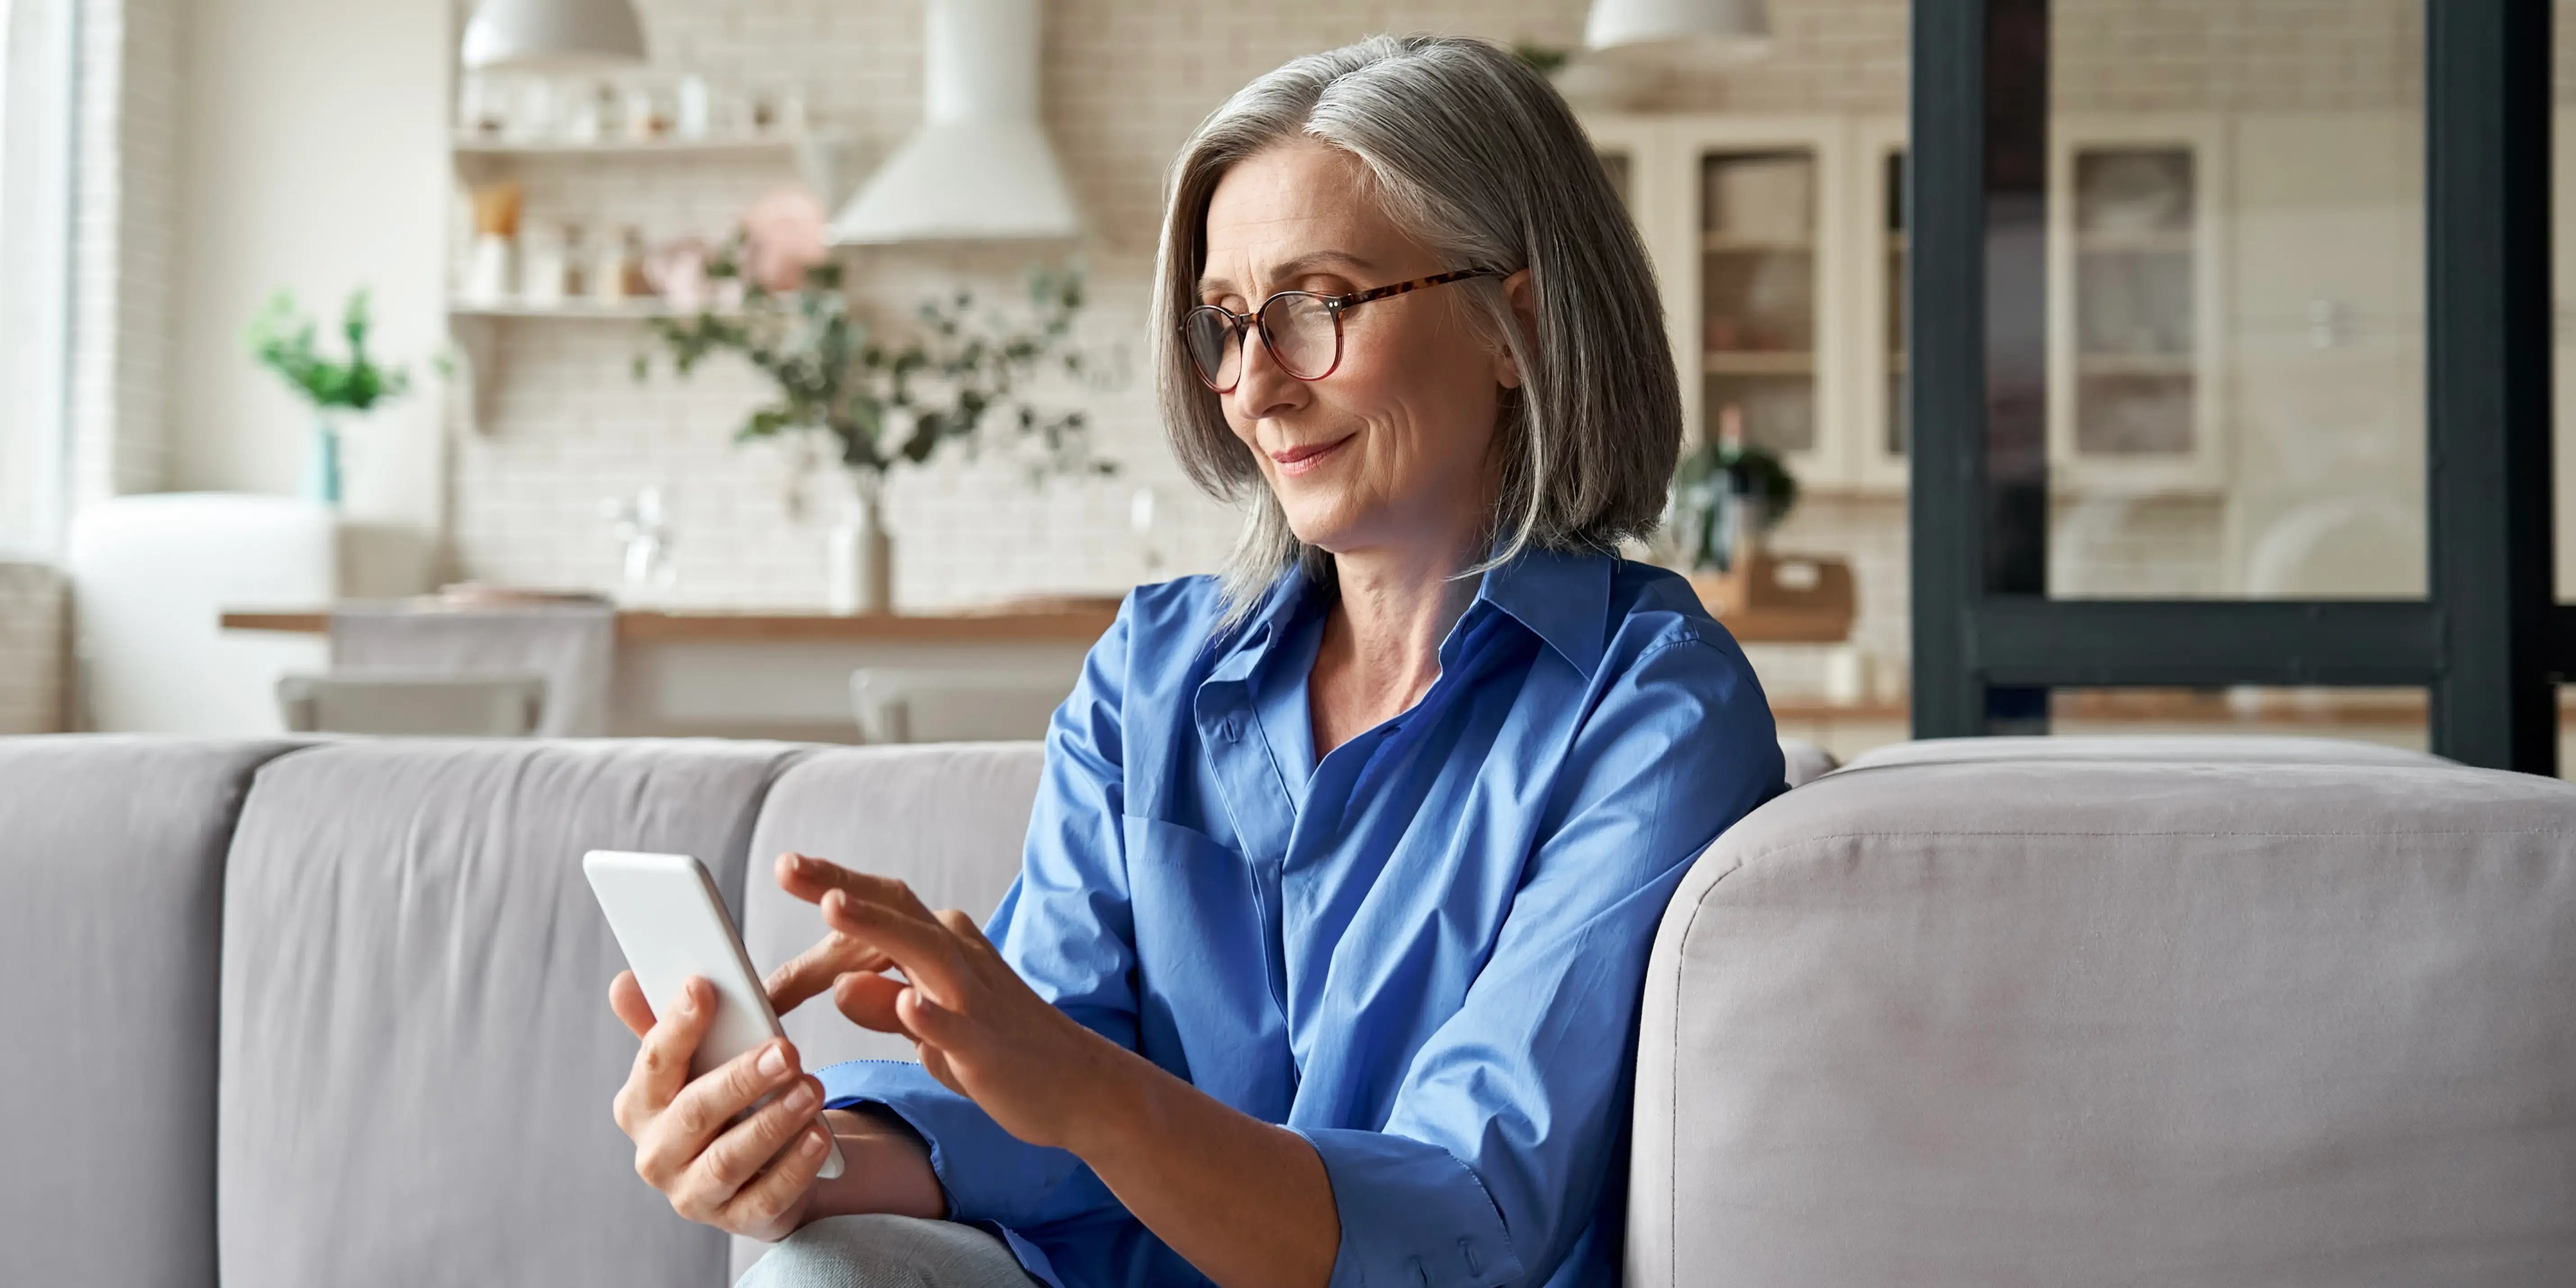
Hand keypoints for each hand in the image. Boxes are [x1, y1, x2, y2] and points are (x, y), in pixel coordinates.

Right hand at [607, 973, 834, 1240]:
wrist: (752, 1170)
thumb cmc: (719, 1103)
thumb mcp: (694, 1063)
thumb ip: (665, 1024)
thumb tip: (624, 983)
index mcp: (639, 1106)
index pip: (654, 1063)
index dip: (677, 1026)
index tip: (703, 987)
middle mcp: (656, 1154)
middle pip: (694, 1113)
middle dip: (741, 1079)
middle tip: (786, 1050)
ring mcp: (692, 1194)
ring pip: (728, 1160)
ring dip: (772, 1123)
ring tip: (811, 1089)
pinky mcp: (736, 1220)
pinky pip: (766, 1197)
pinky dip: (794, 1167)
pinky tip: (819, 1136)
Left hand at [773, 852, 1126, 1151]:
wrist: (1081, 1087)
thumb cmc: (1001, 1052)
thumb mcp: (930, 1028)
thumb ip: (885, 1005)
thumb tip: (839, 985)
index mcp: (945, 946)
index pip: (882, 910)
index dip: (832, 890)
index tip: (787, 868)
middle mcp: (960, 958)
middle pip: (896, 911)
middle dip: (841, 885)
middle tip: (788, 865)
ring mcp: (976, 999)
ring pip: (923, 952)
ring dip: (878, 927)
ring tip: (832, 906)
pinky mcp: (988, 1046)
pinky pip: (956, 1027)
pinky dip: (930, 1015)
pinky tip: (905, 1004)